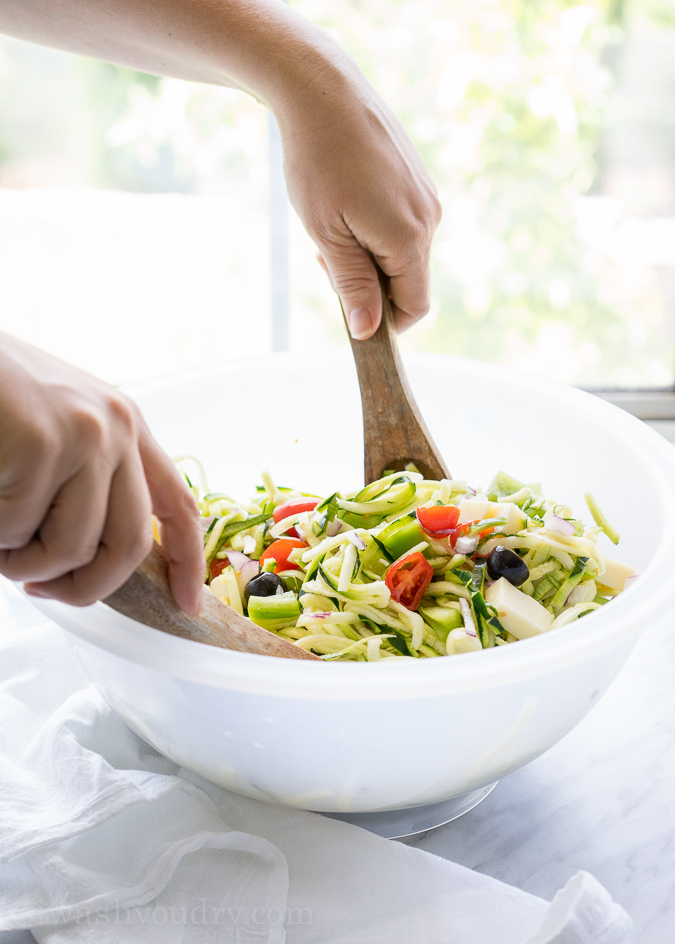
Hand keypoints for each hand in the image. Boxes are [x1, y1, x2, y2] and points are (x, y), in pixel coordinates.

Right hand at [0, 334, 203, 613]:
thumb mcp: (59, 429)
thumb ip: (86, 482)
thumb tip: (89, 558)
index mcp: (126, 427)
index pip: (178, 503)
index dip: (187, 560)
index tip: (187, 604)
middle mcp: (117, 429)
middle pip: (130, 544)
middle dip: (88, 587)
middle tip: (44, 590)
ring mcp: (83, 436)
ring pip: (70, 548)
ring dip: (24, 562)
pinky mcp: (42, 444)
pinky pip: (17, 529)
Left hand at [277, 61, 441, 339]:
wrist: (324, 92)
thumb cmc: (318, 161)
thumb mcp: (327, 234)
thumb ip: (353, 285)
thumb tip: (368, 331)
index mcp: (409, 238)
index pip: (415, 306)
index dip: (385, 322)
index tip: (349, 310)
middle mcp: (429, 219)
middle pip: (409, 280)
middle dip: (371, 284)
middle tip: (327, 257)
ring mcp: (427, 197)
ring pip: (404, 252)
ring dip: (370, 255)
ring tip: (333, 224)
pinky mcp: (418, 181)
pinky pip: (403, 225)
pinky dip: (376, 230)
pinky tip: (347, 203)